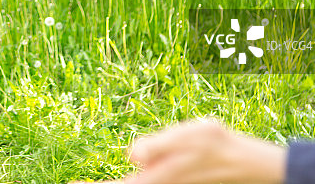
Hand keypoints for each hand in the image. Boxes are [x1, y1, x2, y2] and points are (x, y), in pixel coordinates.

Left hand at [72, 121, 285, 183]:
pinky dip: (126, 180)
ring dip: (110, 183)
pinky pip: (140, 181)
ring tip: (83, 181)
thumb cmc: (214, 145)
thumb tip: (131, 154)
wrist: (242, 160)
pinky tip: (117, 177)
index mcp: (155, 177)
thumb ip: (159, 145)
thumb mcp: (188, 136)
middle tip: (71, 183)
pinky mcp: (167, 179)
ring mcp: (161, 183)